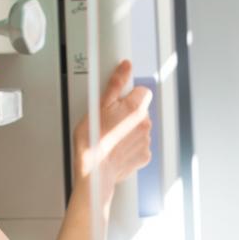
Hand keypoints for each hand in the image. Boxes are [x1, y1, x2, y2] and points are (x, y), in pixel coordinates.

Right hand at [72, 59, 153, 189]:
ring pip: (140, 128)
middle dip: (128, 113)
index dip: (130, 95)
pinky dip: (131, 145)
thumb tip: (125, 67)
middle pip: (141, 110)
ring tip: (111, 136)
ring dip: (129, 129)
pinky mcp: (144, 156)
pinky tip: (117, 148)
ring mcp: (146, 141)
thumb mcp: (98, 106)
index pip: (143, 91)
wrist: (95, 172)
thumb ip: (115, 84)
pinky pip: (140, 145)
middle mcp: (145, 123)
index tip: (118, 102)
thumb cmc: (92, 142)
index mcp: (135, 108)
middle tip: (110, 121)